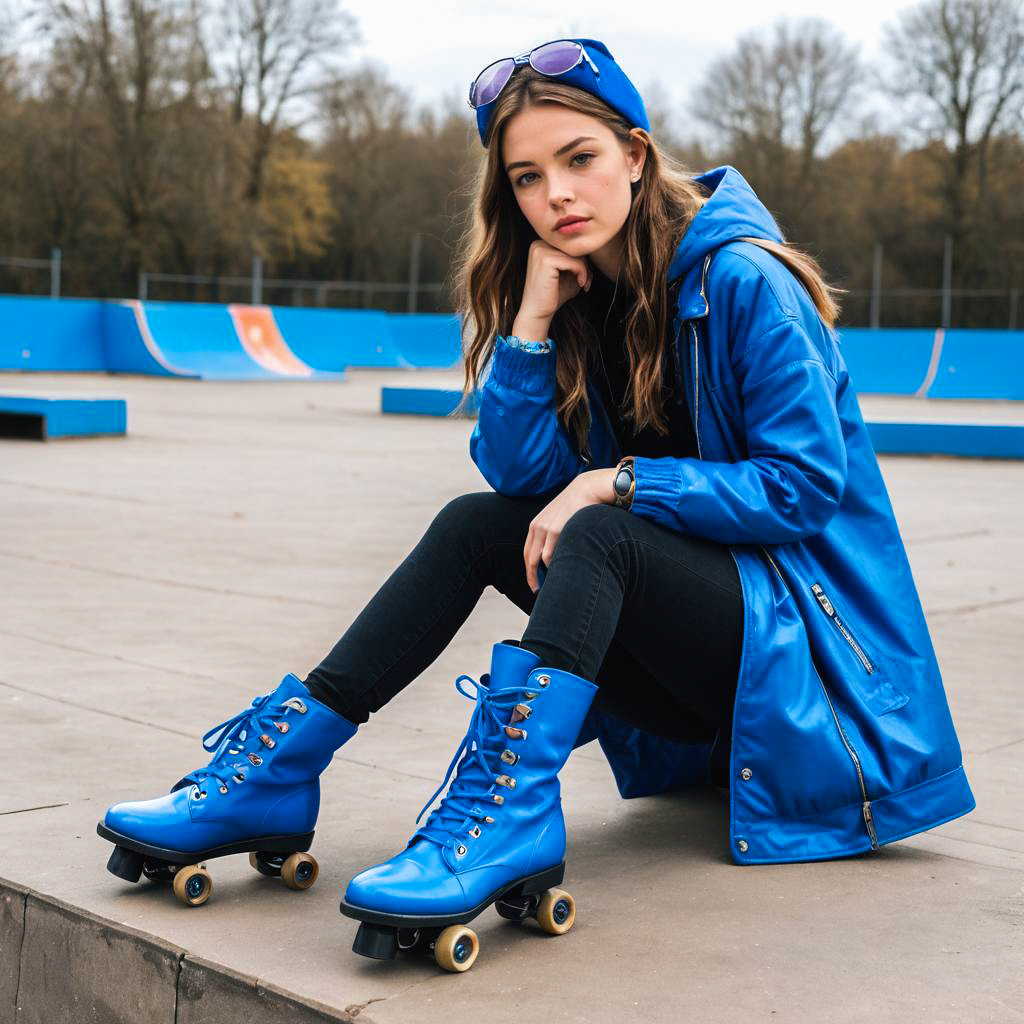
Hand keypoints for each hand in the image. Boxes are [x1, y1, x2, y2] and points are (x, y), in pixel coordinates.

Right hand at [513, 239, 591, 338]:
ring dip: (584, 269)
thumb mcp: (568, 274)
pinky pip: (573, 261)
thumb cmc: (552, 295)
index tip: (585, 277)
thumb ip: (576, 260)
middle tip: (587, 281)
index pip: (568, 246)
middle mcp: (539, 244)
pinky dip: (582, 272)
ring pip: (574, 254)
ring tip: (583, 283)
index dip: (581, 260)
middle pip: (572, 248)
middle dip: (584, 264)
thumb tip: (591, 249)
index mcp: (541, 245)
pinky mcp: (546, 260)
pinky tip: (580, 284)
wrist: (537, 313)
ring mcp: (540, 251)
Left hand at [523, 469, 616, 591]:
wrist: (587, 489)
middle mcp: (537, 527)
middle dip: (532, 578)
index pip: (527, 553)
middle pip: (529, 560)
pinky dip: (554, 567)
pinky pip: (551, 556)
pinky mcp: (556, 531)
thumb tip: (554, 555)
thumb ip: (553, 533)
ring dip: (545, 575)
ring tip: (552, 586)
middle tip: (537, 591)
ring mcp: (546, 529)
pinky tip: (561, 573)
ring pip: (539, 561)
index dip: (529, 570)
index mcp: (535, 525)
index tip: (534, 582)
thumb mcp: (559, 518)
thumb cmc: (577, 505)